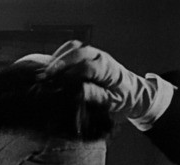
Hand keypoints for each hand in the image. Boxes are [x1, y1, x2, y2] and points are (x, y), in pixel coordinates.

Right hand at [42, 40, 156, 118]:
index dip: (69, 74)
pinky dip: (60, 55)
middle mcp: (100, 57)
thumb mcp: (112, 102)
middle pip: (78, 51)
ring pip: (73, 47)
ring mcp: (94, 54)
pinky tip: (52, 67)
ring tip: (46, 71)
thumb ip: (96, 96)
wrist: (133, 91)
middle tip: (46, 75)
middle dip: (59, 62)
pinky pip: (72, 49)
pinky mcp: (88, 55)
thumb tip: (78, 91)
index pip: (86, 67)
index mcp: (108, 69)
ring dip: (58, 57)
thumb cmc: (123, 97)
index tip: (56, 83)